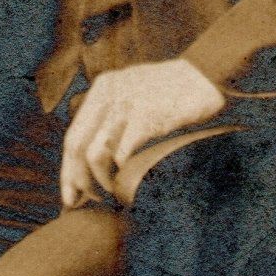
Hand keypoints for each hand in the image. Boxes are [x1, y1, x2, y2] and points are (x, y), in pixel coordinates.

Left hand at [60, 59, 225, 207]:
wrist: (207, 75)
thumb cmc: (175, 92)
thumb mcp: (134, 92)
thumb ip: (114, 115)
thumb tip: (95, 159)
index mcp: (102, 89)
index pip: (73, 136)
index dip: (68, 170)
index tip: (70, 196)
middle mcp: (108, 94)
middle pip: (77, 147)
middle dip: (78, 180)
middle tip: (89, 201)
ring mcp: (126, 105)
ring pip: (95, 154)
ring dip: (101, 181)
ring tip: (113, 194)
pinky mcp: (146, 116)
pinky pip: (123, 154)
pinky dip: (123, 174)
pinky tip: (130, 183)